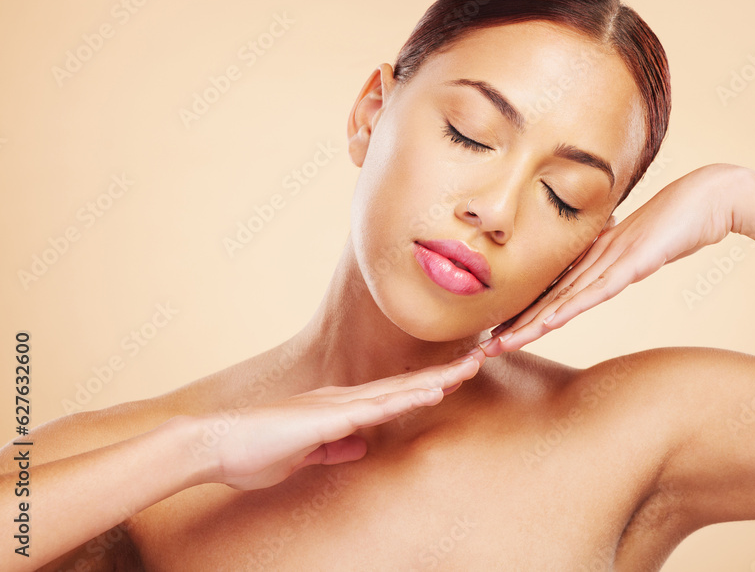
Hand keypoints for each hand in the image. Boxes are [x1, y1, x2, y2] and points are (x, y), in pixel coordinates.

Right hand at [193, 352, 481, 489]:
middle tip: (480, 357)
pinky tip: (433, 391)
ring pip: (399, 389)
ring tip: (472, 367)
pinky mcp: (327, 418)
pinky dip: (408, 397)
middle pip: (405, 384)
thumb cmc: (255, 453)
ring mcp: (336, 406)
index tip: (457, 377)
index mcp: (338, 409)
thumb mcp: (305, 455)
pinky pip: (377, 407)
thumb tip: (360, 446)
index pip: (393, 396)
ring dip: (437, 378)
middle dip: (444, 373)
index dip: (426, 385)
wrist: (215, 446)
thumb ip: (334, 449)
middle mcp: (342, 400)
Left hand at [480, 164, 745, 355]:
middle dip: (516, 327)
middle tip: (482, 350)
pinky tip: (549, 323)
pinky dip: (572, 308)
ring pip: (565, 299)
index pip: (554, 293)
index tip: (498, 336)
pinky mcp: (634, 262)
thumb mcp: (644, 249)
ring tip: (501, 345)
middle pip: (550, 299)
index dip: (525, 316)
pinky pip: (598, 290)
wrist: (711, 196)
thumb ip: (623, 261)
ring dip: (532, 325)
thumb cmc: (681, 221)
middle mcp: (597, 258)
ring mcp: (614, 260)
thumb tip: (609, 274)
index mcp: (597, 257)